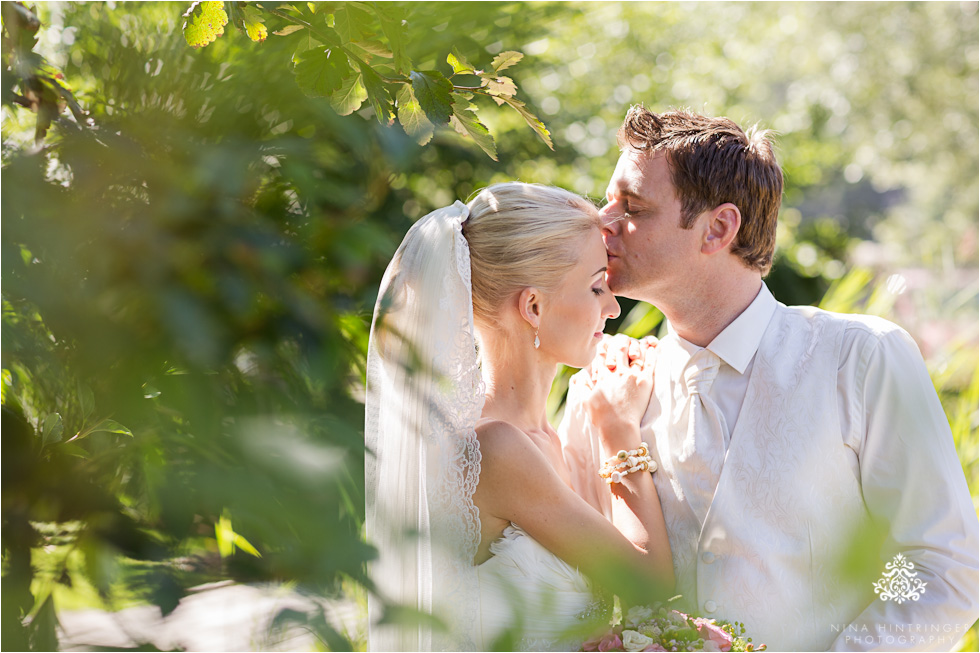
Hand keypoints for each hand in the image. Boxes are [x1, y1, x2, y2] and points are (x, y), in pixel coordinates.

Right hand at [577, 334, 656, 448]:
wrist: (617, 428)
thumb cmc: (601, 418)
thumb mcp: (585, 401)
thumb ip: (582, 386)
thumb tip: (578, 377)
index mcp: (602, 376)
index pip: (602, 354)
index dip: (604, 346)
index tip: (608, 342)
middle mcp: (616, 372)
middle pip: (618, 348)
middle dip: (621, 342)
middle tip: (624, 341)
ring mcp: (631, 375)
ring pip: (634, 352)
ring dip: (637, 346)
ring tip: (642, 341)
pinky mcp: (644, 381)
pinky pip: (650, 362)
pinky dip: (652, 353)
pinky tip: (654, 347)